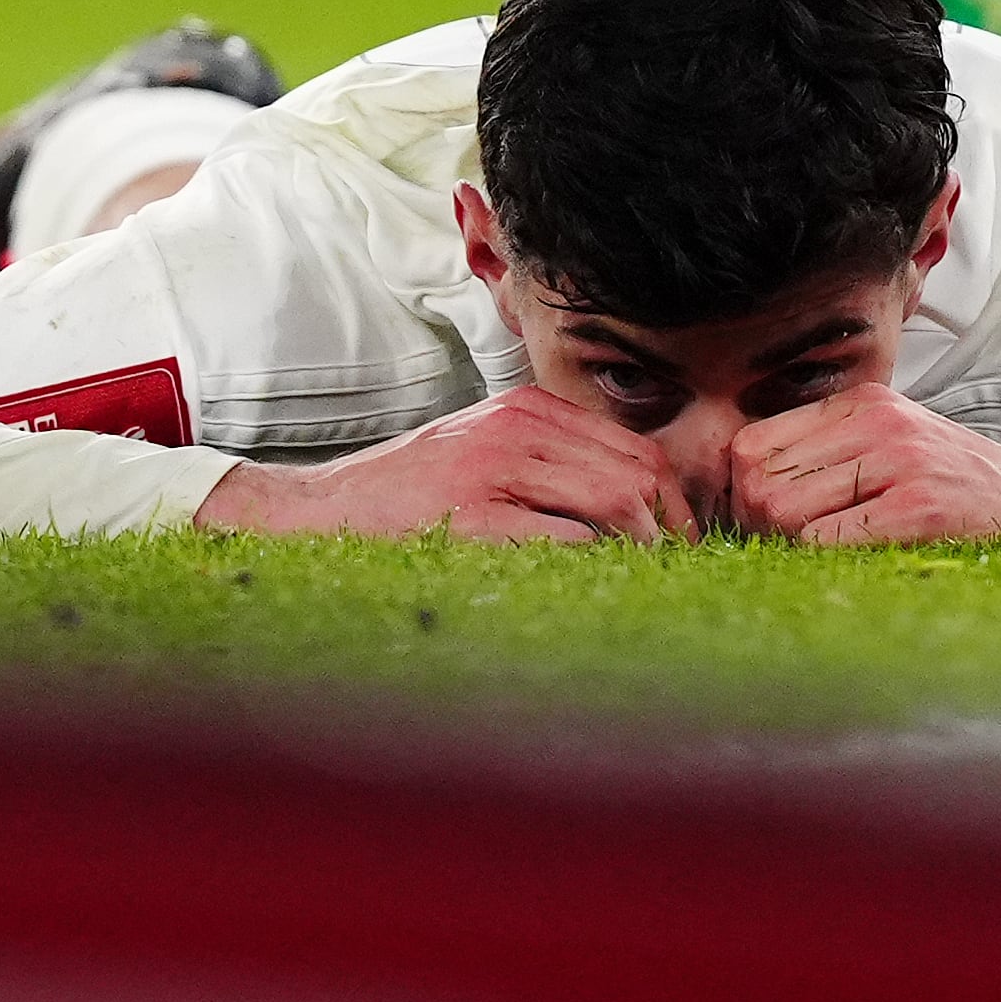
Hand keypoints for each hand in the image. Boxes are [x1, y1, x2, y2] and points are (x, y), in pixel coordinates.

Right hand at [194, 387, 696, 543]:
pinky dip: (596, 569)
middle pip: (638, 472)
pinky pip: (568, 543)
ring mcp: (494, 470)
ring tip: (649, 586)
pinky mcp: (474, 519)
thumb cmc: (402, 496)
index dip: (673, 499)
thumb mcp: (479, 452)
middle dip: (674, 529)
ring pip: (616, 501)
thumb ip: (544, 463)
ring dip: (646, 550)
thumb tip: (631, 508)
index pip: (634, 446)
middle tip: (684, 573)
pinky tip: (597, 592)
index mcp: (522, 409)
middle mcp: (514, 428)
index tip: (683, 542)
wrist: (316, 512)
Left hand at [723, 386, 1000, 545]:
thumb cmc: (969, 494)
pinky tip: (852, 571)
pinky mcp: (920, 509)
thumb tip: (743, 493)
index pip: (750, 443)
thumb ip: (832, 455)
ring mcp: (900, 463)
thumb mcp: (899, 449)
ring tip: (822, 563)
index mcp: (865, 403)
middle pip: (757, 479)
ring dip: (784, 551)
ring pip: (781, 512)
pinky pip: (823, 544)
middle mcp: (878, 422)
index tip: (763, 527)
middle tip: (784, 555)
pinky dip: (820, 568)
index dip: (741, 495)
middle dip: (756, 528)